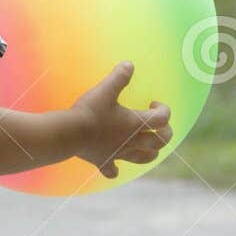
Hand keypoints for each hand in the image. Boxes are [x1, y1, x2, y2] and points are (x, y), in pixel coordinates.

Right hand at [71, 61, 172, 179]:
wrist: (70, 134)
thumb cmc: (90, 111)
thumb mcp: (105, 89)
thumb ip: (119, 76)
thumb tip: (129, 64)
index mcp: (135, 123)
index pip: (162, 119)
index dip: (164, 110)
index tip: (154, 103)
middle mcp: (131, 141)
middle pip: (159, 142)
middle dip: (165, 133)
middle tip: (159, 125)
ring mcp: (118, 153)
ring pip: (143, 158)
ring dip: (150, 152)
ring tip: (148, 145)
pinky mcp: (103, 161)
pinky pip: (112, 171)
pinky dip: (115, 170)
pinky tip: (114, 167)